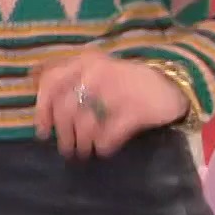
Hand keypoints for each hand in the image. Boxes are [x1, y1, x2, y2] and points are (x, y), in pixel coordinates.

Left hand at [33, 51, 189, 158]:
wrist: (172, 84)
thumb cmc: (127, 81)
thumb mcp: (96, 73)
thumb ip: (71, 83)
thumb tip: (44, 110)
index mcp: (84, 62)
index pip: (51, 83)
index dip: (42, 110)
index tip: (43, 131)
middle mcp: (96, 73)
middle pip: (65, 109)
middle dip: (63, 134)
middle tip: (66, 149)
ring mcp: (116, 91)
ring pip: (85, 124)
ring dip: (81, 143)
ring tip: (84, 152)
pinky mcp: (135, 111)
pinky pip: (108, 135)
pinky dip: (103, 146)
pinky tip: (104, 149)